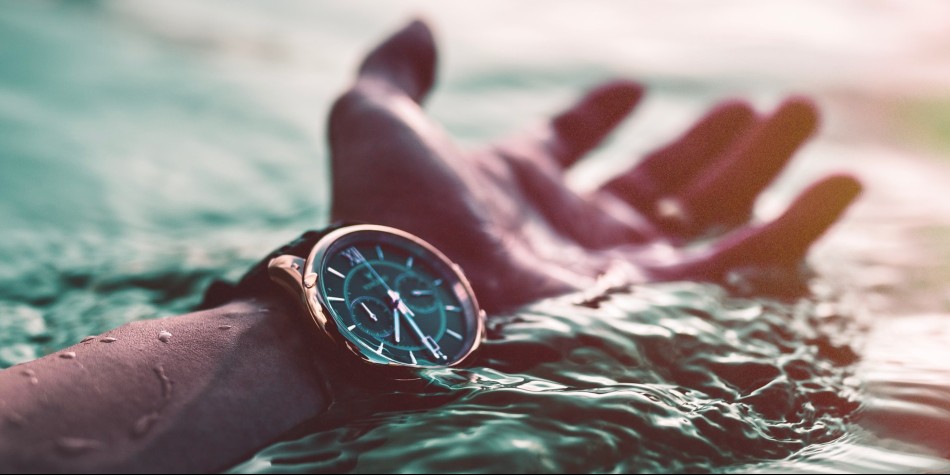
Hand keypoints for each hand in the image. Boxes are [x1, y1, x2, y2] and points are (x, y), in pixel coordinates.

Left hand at [328, 21, 860, 311]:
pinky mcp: (659, 304)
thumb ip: (393, 71)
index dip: (596, 114)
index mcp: (515, 183)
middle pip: (657, 181)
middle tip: (759, 106)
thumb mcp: (374, 123)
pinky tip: (838, 183)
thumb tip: (421, 23)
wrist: (406, 310)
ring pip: (710, 216)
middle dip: (708, 145)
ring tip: (801, 114)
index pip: (566, 143)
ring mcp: (618, 269)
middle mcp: (571, 230)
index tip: (629, 86)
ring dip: (761, 168)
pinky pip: (747, 266)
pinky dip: (798, 227)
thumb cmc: (385, 216)